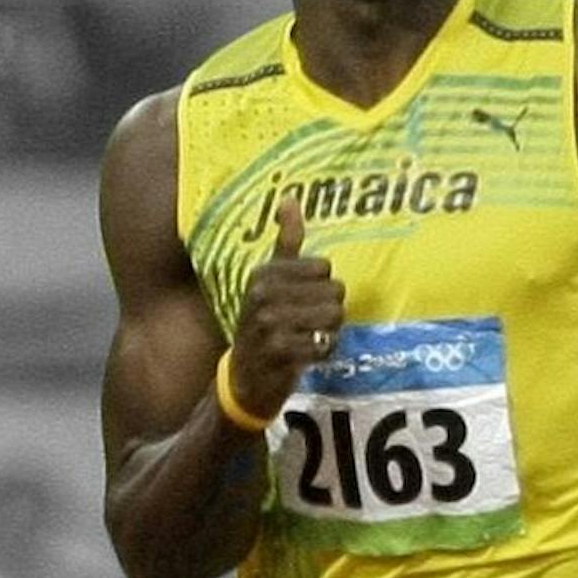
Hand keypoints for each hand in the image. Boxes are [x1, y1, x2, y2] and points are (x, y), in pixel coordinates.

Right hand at [226, 193, 344, 418]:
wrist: (244, 380)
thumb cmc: (263, 324)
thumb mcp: (268, 281)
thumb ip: (285, 242)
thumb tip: (290, 198)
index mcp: (263, 274)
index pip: (324, 267)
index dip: (323, 286)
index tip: (303, 300)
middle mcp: (263, 295)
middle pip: (334, 292)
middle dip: (330, 311)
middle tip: (308, 323)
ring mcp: (270, 324)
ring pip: (333, 318)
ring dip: (329, 332)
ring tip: (309, 337)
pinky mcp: (281, 353)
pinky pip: (326, 345)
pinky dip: (324, 352)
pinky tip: (307, 355)